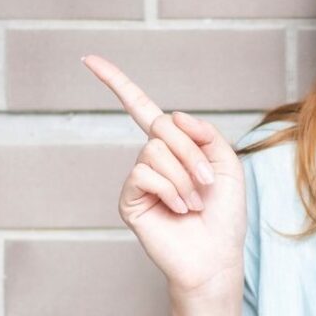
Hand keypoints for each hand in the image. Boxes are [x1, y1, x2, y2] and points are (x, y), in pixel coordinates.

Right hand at [81, 54, 247, 298]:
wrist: (216, 257)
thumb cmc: (224, 215)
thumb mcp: (227, 164)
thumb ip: (204, 133)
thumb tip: (171, 115)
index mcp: (174, 147)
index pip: (141, 108)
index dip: (116, 83)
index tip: (88, 59)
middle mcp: (152, 159)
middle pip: (163, 127)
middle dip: (192, 153)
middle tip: (207, 184)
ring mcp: (139, 180)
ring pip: (155, 151)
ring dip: (184, 177)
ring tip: (193, 203)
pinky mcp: (129, 201)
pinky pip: (144, 173)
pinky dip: (169, 189)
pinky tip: (178, 209)